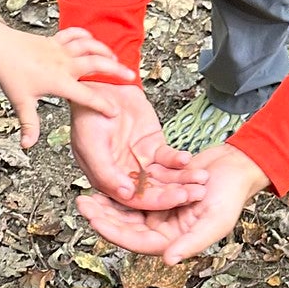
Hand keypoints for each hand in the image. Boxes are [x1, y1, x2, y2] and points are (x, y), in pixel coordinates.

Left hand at [0, 26, 138, 147]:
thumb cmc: (10, 75)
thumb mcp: (21, 103)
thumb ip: (29, 125)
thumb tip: (27, 146)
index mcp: (60, 82)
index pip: (88, 96)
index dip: (103, 105)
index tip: (115, 113)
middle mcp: (64, 63)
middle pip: (97, 64)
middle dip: (117, 71)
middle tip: (131, 77)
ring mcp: (61, 49)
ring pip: (90, 46)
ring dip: (105, 51)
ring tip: (115, 60)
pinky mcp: (55, 39)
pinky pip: (75, 35)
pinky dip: (86, 36)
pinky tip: (92, 41)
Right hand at [69, 81, 205, 207]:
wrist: (102, 86)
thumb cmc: (89, 115)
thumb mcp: (91, 146)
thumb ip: (106, 172)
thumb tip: (126, 194)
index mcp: (108, 180)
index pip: (134, 199)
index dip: (155, 201)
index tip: (176, 199)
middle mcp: (125, 174)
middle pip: (154, 190)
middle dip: (175, 193)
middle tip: (195, 193)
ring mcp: (141, 160)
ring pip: (165, 176)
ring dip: (183, 179)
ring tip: (200, 178)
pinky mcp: (153, 146)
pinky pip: (169, 157)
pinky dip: (179, 159)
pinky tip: (186, 159)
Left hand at [78, 142, 268, 262]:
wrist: (237, 167)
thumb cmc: (231, 195)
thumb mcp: (215, 221)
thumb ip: (192, 243)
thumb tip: (168, 260)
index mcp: (173, 242)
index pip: (136, 241)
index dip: (112, 231)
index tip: (93, 219)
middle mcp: (163, 230)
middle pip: (125, 227)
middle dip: (102, 216)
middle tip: (81, 202)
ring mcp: (159, 212)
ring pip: (126, 210)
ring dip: (106, 202)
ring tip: (86, 192)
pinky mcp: (158, 193)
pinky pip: (133, 193)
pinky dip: (119, 188)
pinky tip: (103, 178)